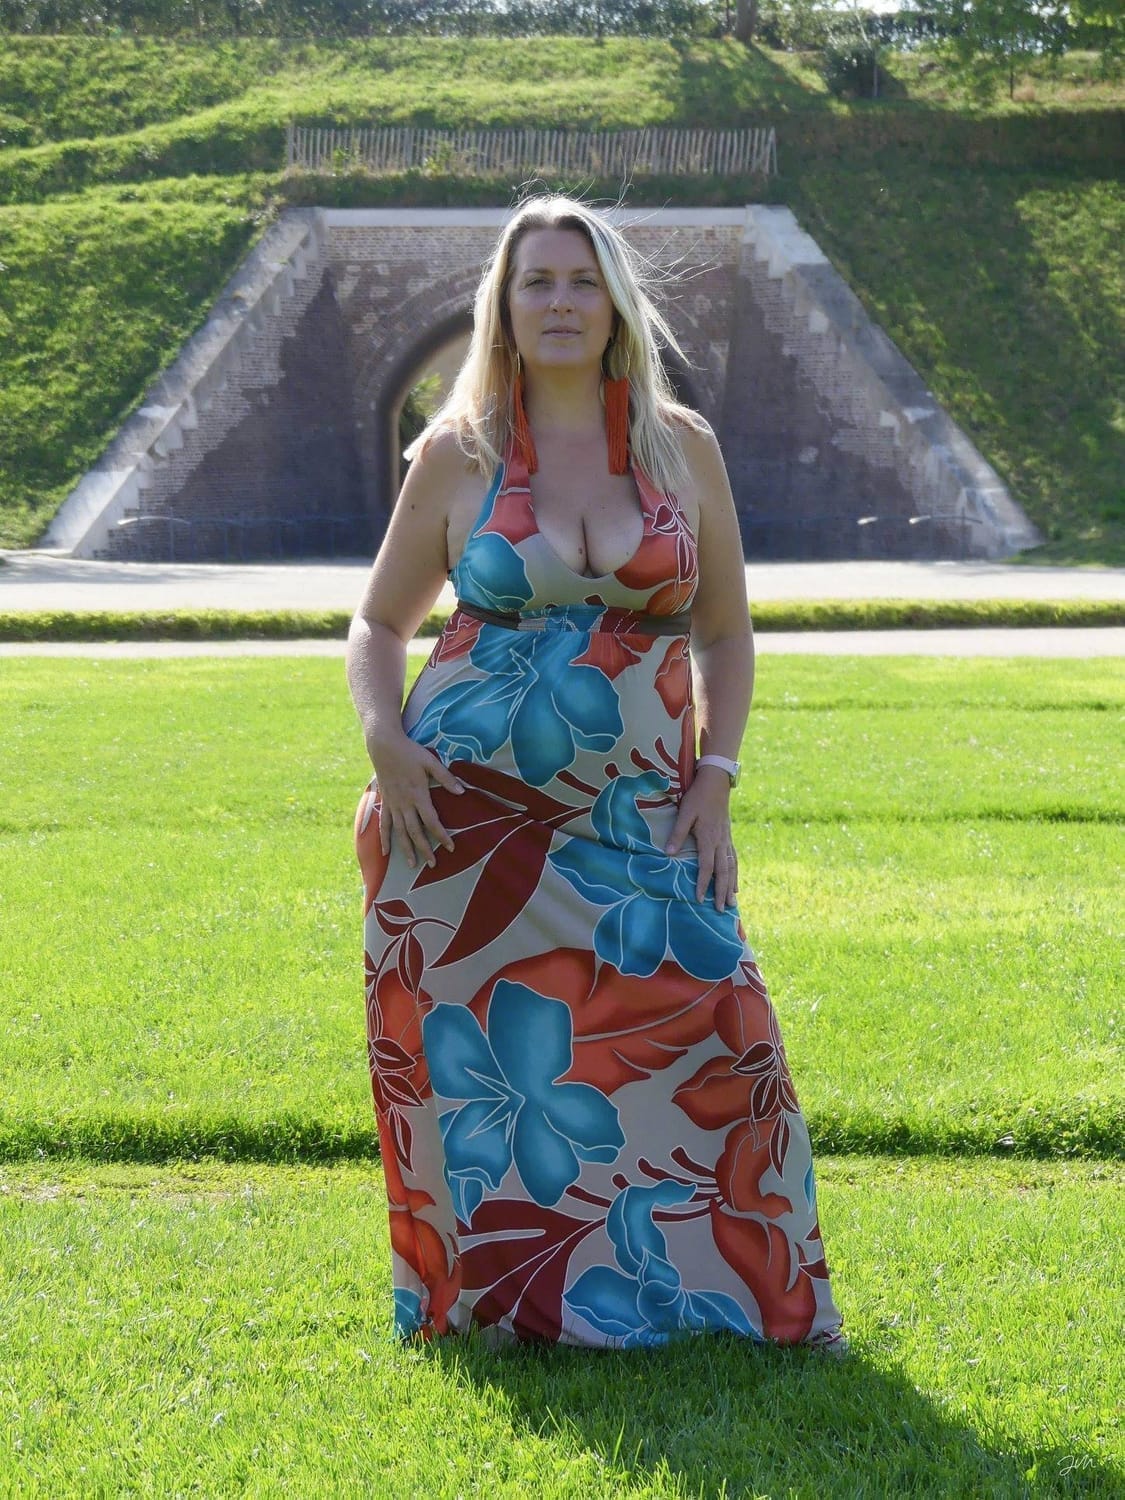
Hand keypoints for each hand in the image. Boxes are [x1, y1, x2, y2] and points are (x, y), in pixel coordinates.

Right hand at [365, 727, 464, 869]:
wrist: (384, 746)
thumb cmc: (409, 752)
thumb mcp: (430, 761)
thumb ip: (445, 777)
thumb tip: (462, 791)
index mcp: (418, 794)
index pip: (431, 820)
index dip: (441, 835)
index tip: (450, 847)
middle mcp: (404, 803)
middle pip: (415, 831)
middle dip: (424, 849)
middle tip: (433, 864)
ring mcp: (393, 804)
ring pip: (400, 832)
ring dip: (406, 849)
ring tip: (412, 865)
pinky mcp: (385, 802)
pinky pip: (384, 824)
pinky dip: (385, 839)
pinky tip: (386, 852)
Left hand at [665, 766, 738, 910]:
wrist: (716, 782)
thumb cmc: (698, 796)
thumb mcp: (685, 813)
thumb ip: (677, 834)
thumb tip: (668, 854)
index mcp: (709, 838)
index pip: (706, 866)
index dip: (702, 884)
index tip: (698, 899)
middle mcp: (720, 842)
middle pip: (723, 872)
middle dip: (722, 892)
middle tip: (721, 910)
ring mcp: (727, 840)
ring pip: (731, 867)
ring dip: (731, 885)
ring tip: (732, 902)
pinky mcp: (728, 836)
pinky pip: (734, 859)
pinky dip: (735, 873)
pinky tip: (735, 882)